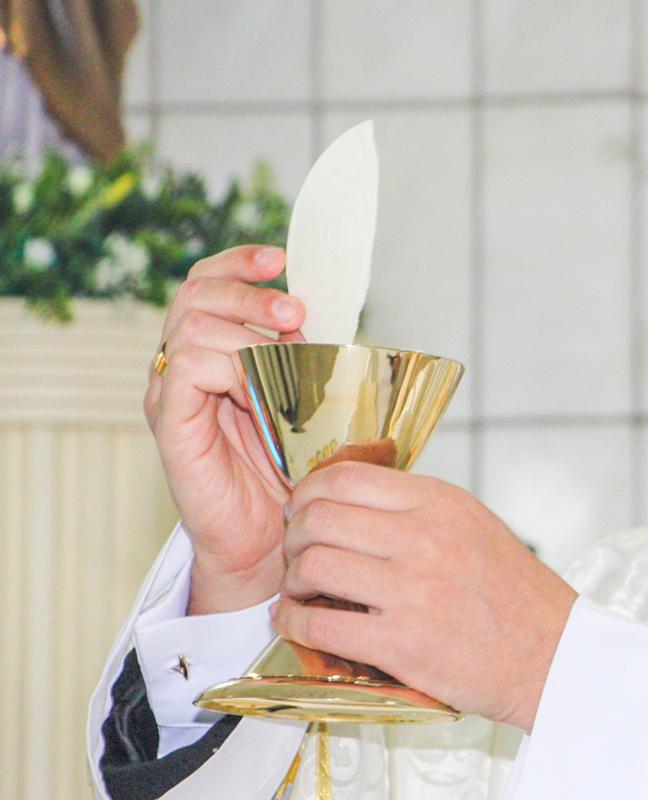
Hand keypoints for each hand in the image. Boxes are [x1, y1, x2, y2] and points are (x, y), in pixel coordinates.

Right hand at [144, 245, 306, 613]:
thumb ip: (307, 357)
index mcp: (213, 351)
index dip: (239, 263)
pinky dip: (227, 367)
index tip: (280, 259)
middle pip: (196, 294)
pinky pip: (185, 369)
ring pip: (191, 326)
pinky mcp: (169, 423)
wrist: (275, 539)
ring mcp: (171, 393)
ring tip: (285, 358)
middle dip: (249, 293)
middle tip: (295, 314)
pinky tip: (257, 390)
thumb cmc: (294, 473)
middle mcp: (183, 365)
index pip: (208, 284)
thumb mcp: (309, 400)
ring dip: (246, 332)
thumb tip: (326, 316)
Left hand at [272, 463, 577, 732]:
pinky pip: (318, 627)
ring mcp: (412, 591)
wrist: (552, 656)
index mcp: (441, 502)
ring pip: (312, 567)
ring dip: (292, 582)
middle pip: (319, 518)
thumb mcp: (474, 525)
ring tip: (300, 593)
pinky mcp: (401, 644)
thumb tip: (351, 500)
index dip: (308, 492)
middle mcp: (425, 538)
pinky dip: (294, 625)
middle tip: (297, 555)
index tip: (303, 511)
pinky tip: (299, 625)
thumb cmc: (513, 595)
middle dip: (293, 537)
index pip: (345, 477)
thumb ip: (418, 508)